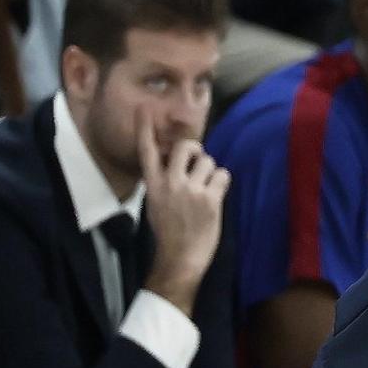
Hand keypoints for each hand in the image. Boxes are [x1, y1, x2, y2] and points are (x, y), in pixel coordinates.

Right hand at [141, 109, 228, 314]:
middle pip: (184, 147)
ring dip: (210, 172)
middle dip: (195, 150)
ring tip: (206, 189)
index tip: (144, 108)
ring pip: (208, 161)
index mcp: (153, 185)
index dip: (145, 128)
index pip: (147, 152)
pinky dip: (222, 183)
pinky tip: (216, 196)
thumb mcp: (157, 203)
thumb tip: (177, 164)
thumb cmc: (170, 232)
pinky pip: (223, 175)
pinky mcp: (210, 199)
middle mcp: (170, 183)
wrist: (180, 259)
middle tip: (197, 162)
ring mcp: (190, 191)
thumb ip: (165, 181)